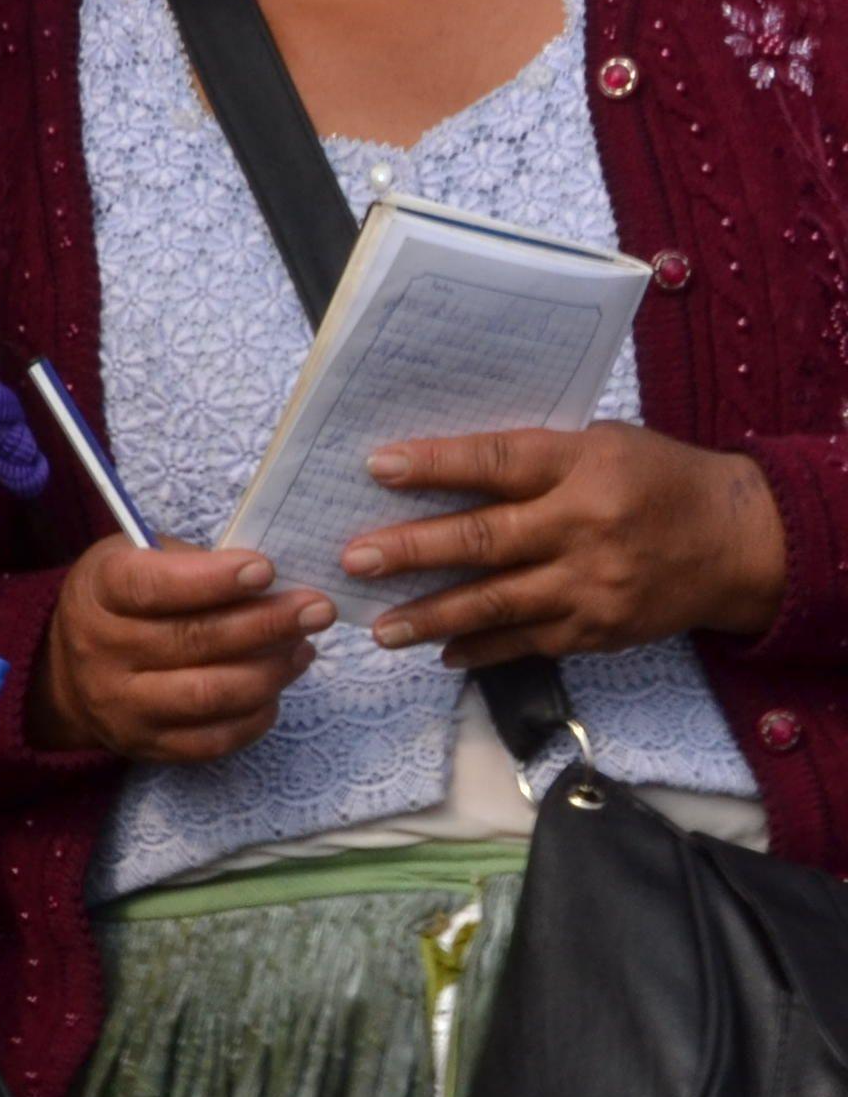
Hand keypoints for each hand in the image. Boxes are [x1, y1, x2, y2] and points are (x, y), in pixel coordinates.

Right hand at [28, 536, 327, 762]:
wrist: (70, 674)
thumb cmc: (121, 602)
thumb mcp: (135, 559)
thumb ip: (191, 565)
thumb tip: (269, 583)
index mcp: (97, 592)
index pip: (151, 587)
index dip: (212, 580)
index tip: (266, 569)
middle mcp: (101, 651)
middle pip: (192, 640)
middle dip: (266, 623)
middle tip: (317, 609)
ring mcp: (122, 705)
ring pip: (210, 694)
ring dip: (270, 670)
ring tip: (303, 648)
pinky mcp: (147, 746)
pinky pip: (214, 738)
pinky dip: (256, 714)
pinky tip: (276, 686)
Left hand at [351, 425, 789, 665]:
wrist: (741, 542)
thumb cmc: (659, 479)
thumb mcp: (601, 444)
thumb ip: (532, 457)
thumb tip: (441, 469)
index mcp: (582, 468)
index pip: (496, 462)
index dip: (435, 465)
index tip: (376, 467)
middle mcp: (584, 528)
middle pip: (485, 539)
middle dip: (413, 550)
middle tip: (355, 558)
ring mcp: (592, 586)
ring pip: (497, 604)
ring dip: (431, 616)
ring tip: (379, 627)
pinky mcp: (600, 630)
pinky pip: (528, 643)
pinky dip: (481, 649)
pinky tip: (439, 651)